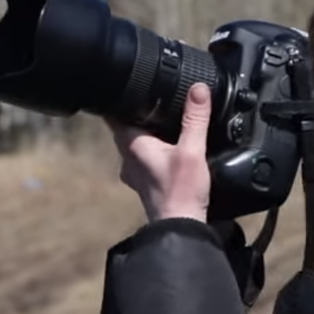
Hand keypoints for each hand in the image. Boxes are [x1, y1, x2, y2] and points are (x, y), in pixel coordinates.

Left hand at [107, 82, 212, 222]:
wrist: (180, 229)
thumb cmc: (181, 192)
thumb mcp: (192, 150)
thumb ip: (195, 118)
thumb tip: (198, 88)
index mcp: (131, 145)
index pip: (115, 113)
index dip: (122, 98)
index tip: (133, 85)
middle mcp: (128, 158)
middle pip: (126, 127)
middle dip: (139, 113)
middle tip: (155, 98)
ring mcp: (134, 173)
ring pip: (135, 143)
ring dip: (147, 132)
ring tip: (165, 119)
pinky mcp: (145, 183)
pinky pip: (144, 158)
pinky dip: (154, 150)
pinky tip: (170, 148)